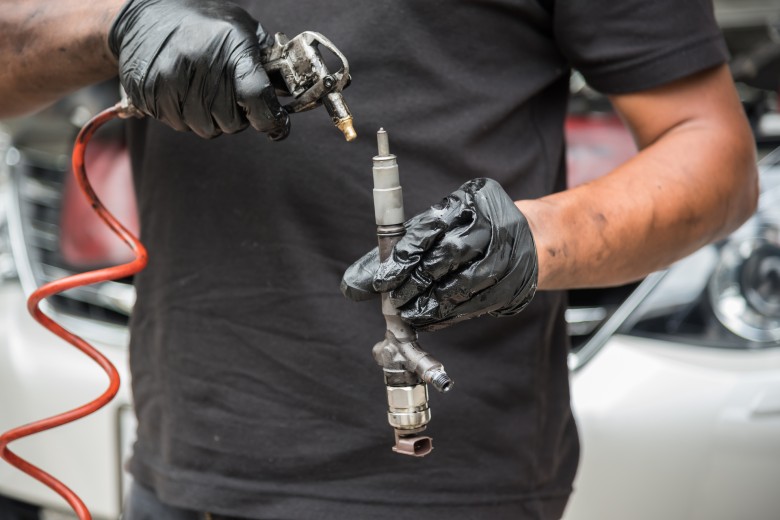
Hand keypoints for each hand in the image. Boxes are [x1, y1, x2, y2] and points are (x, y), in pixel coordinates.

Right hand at [108, 0, 289, 139]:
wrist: (144, 16)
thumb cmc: (203, 24)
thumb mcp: (242, 30)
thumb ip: (268, 61)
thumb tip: (290, 92)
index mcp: (231, 49)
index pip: (257, 98)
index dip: (272, 119)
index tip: (277, 126)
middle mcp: (201, 65)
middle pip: (233, 123)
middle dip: (237, 116)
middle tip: (228, 94)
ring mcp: (173, 81)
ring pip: (207, 129)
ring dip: (211, 118)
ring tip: (202, 90)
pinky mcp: (152, 94)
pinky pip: (181, 126)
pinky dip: (186, 116)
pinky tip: (182, 91)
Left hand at [342, 178, 537, 330]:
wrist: (529, 240)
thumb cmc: (467, 233)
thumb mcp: (435, 229)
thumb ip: (395, 252)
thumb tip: (353, 285)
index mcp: (466, 202)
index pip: (428, 229)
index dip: (403, 258)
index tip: (382, 282)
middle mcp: (489, 224)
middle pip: (446, 256)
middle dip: (415, 283)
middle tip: (395, 301)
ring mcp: (506, 254)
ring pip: (463, 283)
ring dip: (431, 304)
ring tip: (410, 315)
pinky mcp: (514, 283)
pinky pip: (476, 304)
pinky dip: (449, 315)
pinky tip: (431, 320)